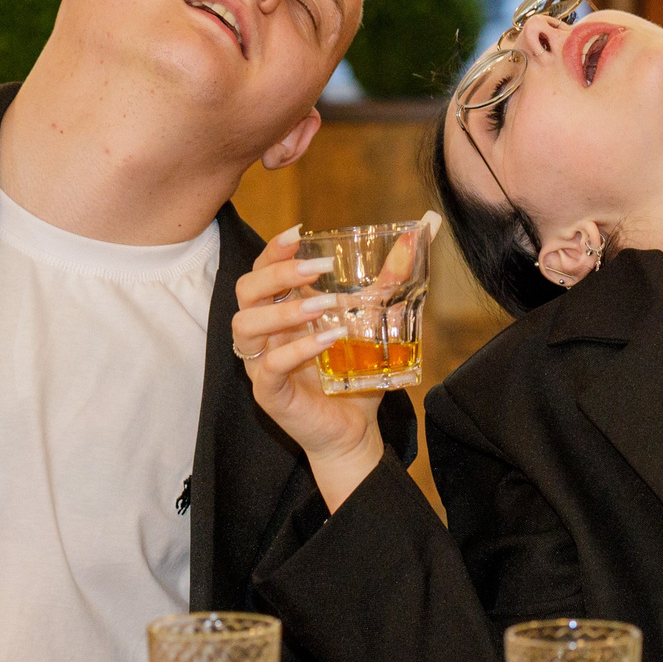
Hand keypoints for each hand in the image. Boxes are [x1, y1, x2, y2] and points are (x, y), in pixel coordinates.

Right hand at [233, 228, 383, 508]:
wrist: (356, 429)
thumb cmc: (356, 372)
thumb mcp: (376, 320)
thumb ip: (390, 281)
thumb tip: (417, 236)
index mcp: (282, 310)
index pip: (263, 270)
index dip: (274, 250)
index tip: (299, 232)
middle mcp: (265, 333)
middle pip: (246, 291)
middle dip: (277, 273)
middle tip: (317, 269)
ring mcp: (262, 362)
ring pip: (246, 325)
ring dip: (284, 310)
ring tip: (325, 306)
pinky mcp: (269, 392)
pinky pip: (269, 367)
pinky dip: (297, 349)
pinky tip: (329, 339)